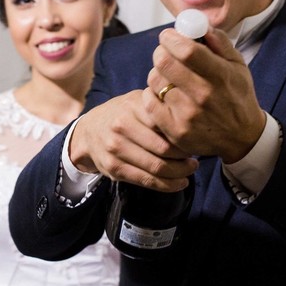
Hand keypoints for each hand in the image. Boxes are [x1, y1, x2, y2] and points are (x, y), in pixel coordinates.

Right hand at [67, 91, 198, 191]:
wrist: (89, 132)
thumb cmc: (122, 114)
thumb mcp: (137, 100)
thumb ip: (160, 105)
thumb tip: (193, 117)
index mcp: (132, 107)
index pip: (167, 124)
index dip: (185, 135)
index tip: (197, 140)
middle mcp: (121, 127)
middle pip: (164, 149)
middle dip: (185, 157)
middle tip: (197, 159)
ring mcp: (116, 150)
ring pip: (156, 168)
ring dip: (179, 173)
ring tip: (190, 170)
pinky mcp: (114, 169)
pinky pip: (146, 181)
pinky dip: (167, 185)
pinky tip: (180, 183)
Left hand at [145, 27, 266, 162]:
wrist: (241, 136)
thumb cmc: (237, 95)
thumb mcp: (237, 65)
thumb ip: (218, 42)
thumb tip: (197, 23)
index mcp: (220, 76)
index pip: (186, 50)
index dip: (171, 38)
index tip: (168, 36)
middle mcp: (203, 96)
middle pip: (164, 63)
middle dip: (161, 51)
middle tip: (165, 52)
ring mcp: (187, 116)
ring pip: (154, 81)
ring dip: (157, 73)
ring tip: (167, 75)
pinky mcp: (175, 131)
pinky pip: (149, 102)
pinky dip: (151, 93)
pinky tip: (162, 92)